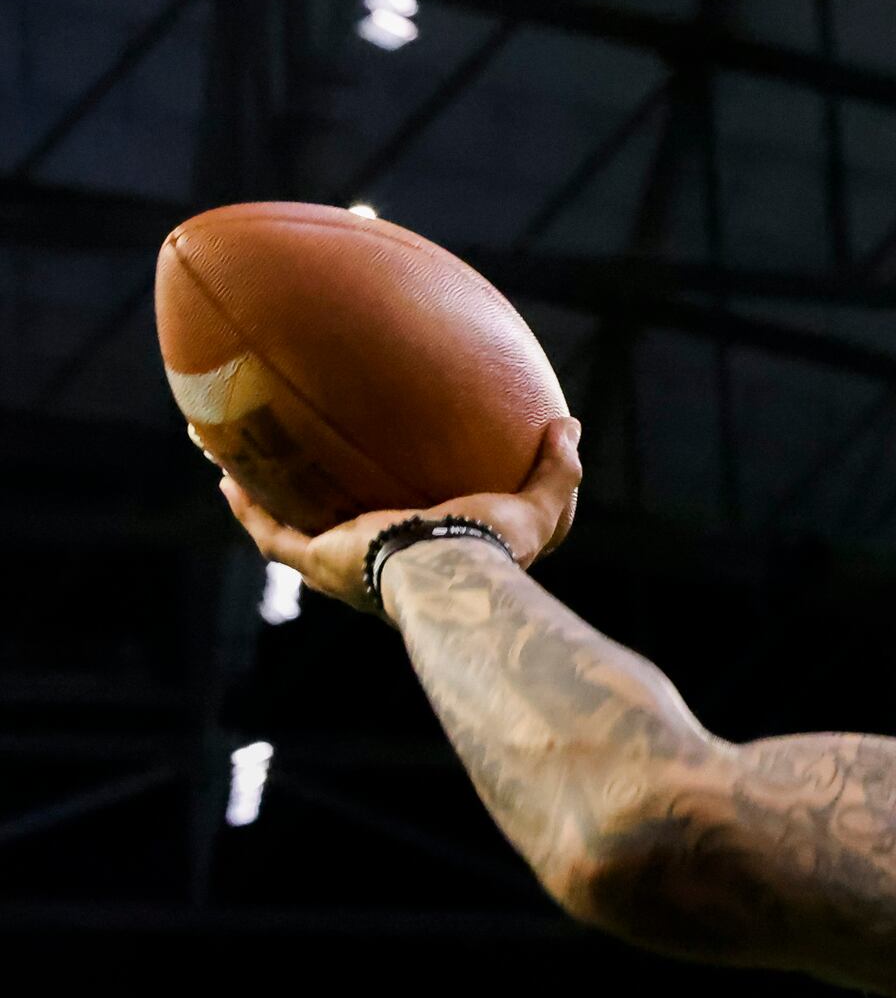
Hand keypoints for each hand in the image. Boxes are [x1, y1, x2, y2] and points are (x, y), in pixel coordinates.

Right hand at [214, 417, 583, 613]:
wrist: (451, 572)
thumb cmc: (497, 549)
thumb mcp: (540, 507)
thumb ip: (557, 469)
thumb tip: (569, 424)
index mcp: (421, 559)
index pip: (401, 533)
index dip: (388, 509)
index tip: (379, 482)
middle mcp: (374, 569)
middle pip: (335, 532)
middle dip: (313, 505)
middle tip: (300, 472)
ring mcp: (341, 568)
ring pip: (289, 532)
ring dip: (261, 500)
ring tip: (238, 465)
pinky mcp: (316, 562)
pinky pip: (269, 532)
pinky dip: (245, 505)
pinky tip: (224, 472)